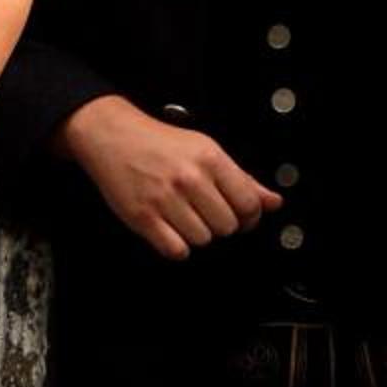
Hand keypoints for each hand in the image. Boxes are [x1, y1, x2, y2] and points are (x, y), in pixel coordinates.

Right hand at [58, 96, 277, 258]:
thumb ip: (242, 178)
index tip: (240, 216)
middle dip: (220, 225)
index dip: (249, 217)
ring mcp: (165, 199)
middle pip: (227, 227)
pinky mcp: (143, 217)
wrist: (112, 137)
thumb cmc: (159, 143)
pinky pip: (176, 250)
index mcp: (210, 159)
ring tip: (185, 217)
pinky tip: (172, 230)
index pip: (248, 204)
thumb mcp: (206, 149)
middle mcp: (189, 178)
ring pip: (203, 240)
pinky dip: (177, 247)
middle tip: (207, 213)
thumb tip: (273, 202)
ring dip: (197, 235)